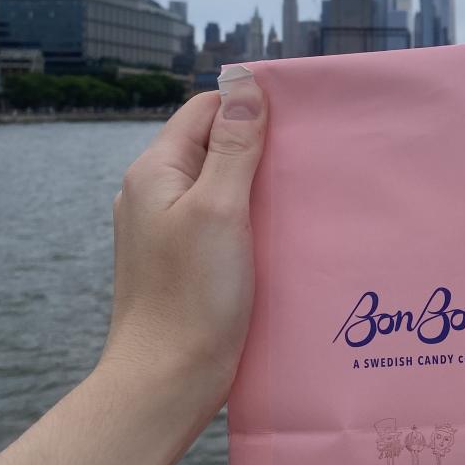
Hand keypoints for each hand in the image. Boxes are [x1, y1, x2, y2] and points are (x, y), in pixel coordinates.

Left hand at [101, 74, 266, 427]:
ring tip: (301, 193)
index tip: (300, 116)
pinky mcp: (183, 260)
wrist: (167, 382)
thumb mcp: (221, 208)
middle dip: (260, 145)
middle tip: (310, 156)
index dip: (250, 105)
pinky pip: (220, 220)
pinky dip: (250, 218)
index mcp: (156, 171)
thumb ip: (234, 145)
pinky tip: (279, 233)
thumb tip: (243, 82)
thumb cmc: (193, 297)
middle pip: (214, 144)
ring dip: (258, 184)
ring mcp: (166, 229)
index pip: (206, 109)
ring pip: (219, 184)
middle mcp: (154, 193)